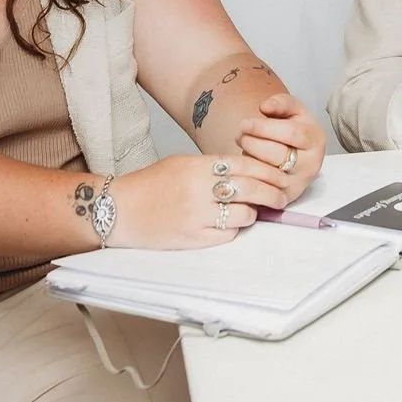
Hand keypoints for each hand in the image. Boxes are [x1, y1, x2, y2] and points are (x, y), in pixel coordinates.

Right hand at [117, 149, 294, 248]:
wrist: (119, 209)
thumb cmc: (150, 184)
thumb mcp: (181, 163)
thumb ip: (212, 166)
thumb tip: (246, 171)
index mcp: (197, 166)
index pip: (245, 165)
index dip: (268, 170)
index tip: (281, 176)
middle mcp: (199, 190)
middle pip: (251, 189)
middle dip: (273, 193)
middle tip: (283, 197)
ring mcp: (196, 216)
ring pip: (243, 214)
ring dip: (252, 213)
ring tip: (253, 211)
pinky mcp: (192, 238)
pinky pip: (227, 234)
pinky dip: (234, 229)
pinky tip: (231, 224)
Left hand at [235, 92, 324, 199]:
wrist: (296, 153)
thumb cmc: (293, 129)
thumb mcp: (293, 110)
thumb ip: (281, 102)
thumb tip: (265, 107)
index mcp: (316, 140)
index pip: (291, 133)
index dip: (264, 127)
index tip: (245, 123)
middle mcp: (311, 164)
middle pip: (279, 154)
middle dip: (253, 142)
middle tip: (240, 135)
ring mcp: (298, 183)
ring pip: (269, 173)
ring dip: (249, 158)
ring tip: (242, 145)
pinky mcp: (284, 197)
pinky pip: (262, 188)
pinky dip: (249, 175)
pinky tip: (244, 162)